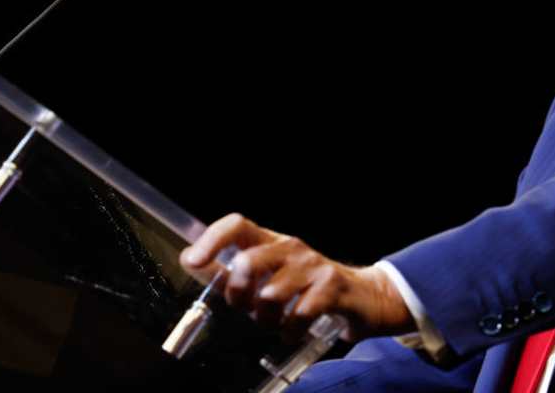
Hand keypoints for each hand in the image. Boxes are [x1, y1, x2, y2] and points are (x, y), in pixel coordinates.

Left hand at [179, 213, 415, 342]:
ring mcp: (313, 266)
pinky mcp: (331, 287)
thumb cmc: (308, 287)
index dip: (212, 240)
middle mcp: (292, 248)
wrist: (363, 296)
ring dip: (266, 318)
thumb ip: (232, 273)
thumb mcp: (269, 277)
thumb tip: (192, 261)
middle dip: (238, 293)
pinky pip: (297, 315)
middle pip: (248, 261)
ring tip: (276, 321)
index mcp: (272, 241)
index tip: (193, 261)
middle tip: (247, 308)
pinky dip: (290, 330)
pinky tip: (295, 329)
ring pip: (270, 295)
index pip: (238, 225)